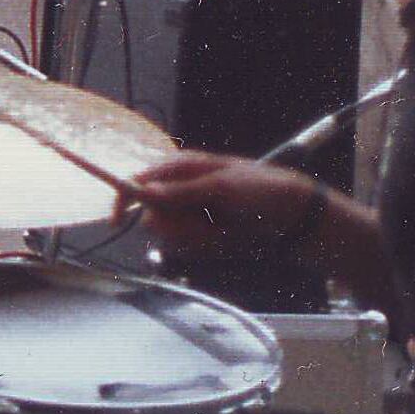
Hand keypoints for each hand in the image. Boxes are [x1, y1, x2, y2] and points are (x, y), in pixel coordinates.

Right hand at [134, 151, 322, 266]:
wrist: (295, 217)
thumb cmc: (262, 191)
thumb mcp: (222, 188)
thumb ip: (181, 191)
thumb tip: (143, 191)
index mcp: (182, 168)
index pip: (138, 180)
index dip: (124, 199)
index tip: (118, 220)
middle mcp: (181, 190)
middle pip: (153, 214)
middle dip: (177, 224)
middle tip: (205, 223)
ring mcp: (192, 212)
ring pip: (170, 234)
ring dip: (195, 236)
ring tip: (223, 228)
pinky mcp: (202, 231)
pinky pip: (187, 245)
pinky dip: (205, 245)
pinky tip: (225, 236)